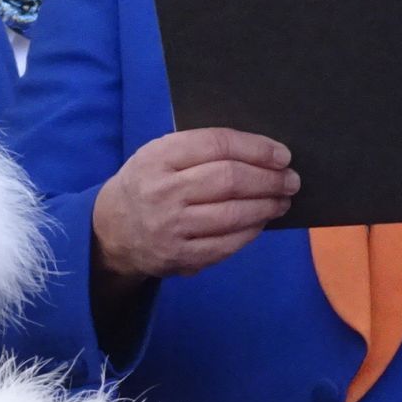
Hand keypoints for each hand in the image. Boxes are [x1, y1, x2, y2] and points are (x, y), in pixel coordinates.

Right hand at [91, 128, 297, 288]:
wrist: (111, 231)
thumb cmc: (148, 183)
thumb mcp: (160, 154)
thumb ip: (201, 149)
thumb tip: (262, 152)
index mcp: (159, 156)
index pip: (217, 145)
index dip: (256, 148)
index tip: (282, 155)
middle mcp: (163, 191)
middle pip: (230, 180)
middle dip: (269, 179)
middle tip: (291, 179)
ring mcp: (171, 227)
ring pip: (233, 214)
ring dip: (267, 206)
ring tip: (283, 200)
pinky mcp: (180, 256)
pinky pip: (227, 244)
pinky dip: (251, 231)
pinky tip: (261, 221)